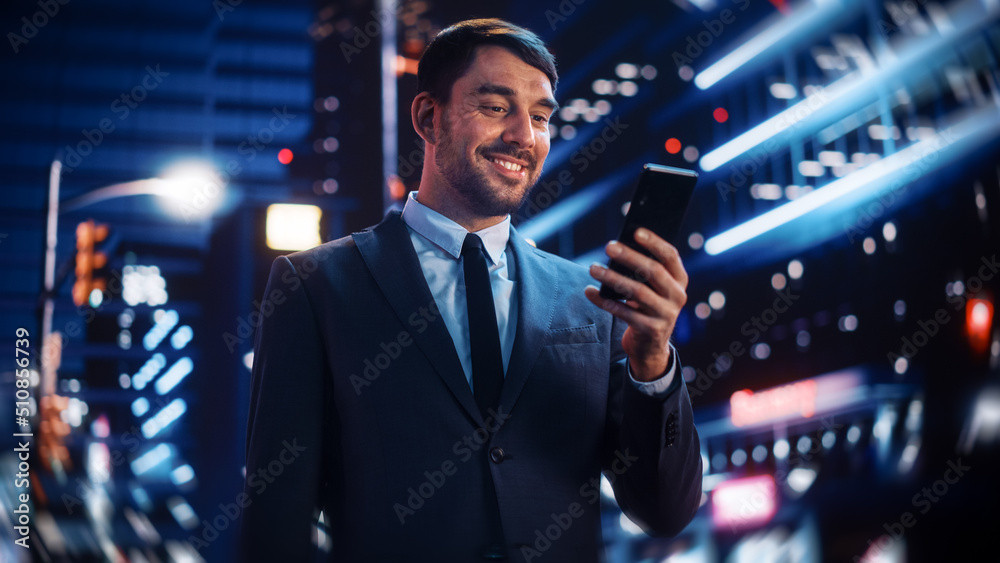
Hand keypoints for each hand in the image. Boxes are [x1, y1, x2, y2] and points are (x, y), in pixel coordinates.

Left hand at [584, 228, 688, 381]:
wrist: (650, 345)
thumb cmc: (646, 305)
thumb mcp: (651, 288)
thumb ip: (642, 270)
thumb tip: (617, 247)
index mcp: (679, 280)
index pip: (670, 256)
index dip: (654, 242)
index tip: (636, 231)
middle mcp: (677, 296)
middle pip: (653, 271)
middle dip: (629, 256)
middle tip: (608, 246)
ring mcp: (666, 314)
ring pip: (637, 292)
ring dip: (612, 278)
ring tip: (593, 268)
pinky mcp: (651, 330)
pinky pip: (625, 313)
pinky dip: (606, 302)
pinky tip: (591, 292)